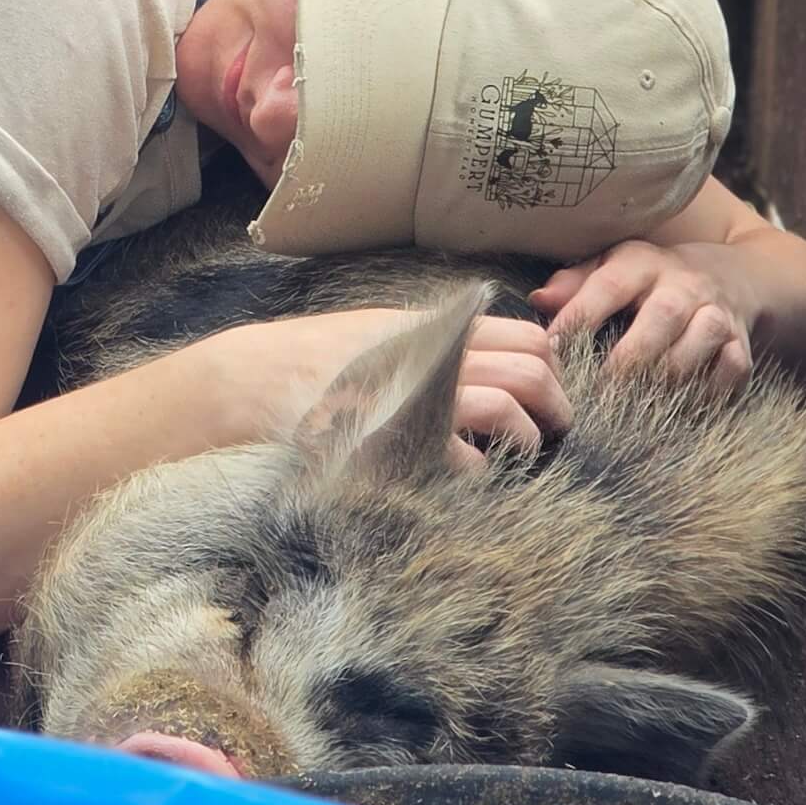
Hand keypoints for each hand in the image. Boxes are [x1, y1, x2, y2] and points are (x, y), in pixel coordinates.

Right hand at [231, 308, 568, 469]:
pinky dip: (479, 472)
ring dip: (528, 439)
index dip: (551, 367)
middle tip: (555, 432)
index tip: (547, 393)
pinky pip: (467, 459)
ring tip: (518, 456)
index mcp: (431, 328)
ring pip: (510, 406)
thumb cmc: (308, 363)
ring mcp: (416, 394)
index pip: (525, 335)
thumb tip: (486, 360)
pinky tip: (467, 476)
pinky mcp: (399, 437)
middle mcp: (431, 354)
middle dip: (558, 405)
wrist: (247, 380)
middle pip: (532, 367)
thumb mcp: (375, 333)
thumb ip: (428, 343)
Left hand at [532, 240, 753, 391]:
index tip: (554, 350)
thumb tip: (539, 301)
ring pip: (699, 343)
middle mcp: (683, 285)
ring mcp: (717, 314)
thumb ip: (573, 284)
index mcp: (641, 263)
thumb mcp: (610, 268)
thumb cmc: (648, 281)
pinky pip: (731, 371)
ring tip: (636, 404)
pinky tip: (677, 408)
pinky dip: (706, 392)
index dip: (579, 317)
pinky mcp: (742, 344)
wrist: (730, 278)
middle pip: (661, 316)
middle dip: (628, 358)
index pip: (607, 286)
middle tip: (598, 391)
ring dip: (667, 377)